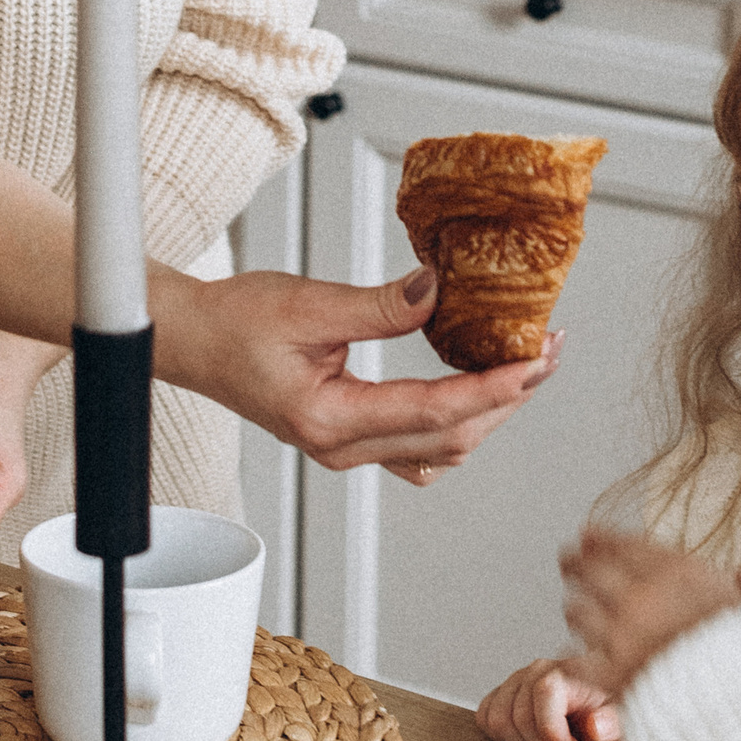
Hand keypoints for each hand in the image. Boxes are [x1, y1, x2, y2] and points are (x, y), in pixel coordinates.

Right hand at [155, 265, 557, 487]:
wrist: (193, 341)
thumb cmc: (234, 324)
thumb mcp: (309, 304)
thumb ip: (381, 305)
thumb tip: (440, 290)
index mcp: (329, 421)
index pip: (433, 412)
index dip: (493, 387)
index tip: (534, 361)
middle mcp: (341, 447)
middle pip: (449, 440)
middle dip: (506, 398)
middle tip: (546, 352)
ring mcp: (346, 448)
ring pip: (440, 450)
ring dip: (487, 412)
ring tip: (523, 364)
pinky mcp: (349, 436)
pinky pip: (418, 445)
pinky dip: (456, 417)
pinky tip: (474, 383)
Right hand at [477, 656, 622, 740]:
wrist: (603, 706)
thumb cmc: (611, 714)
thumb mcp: (626, 723)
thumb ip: (612, 724)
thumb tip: (594, 725)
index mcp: (571, 671)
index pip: (545, 692)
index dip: (550, 729)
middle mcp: (540, 670)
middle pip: (518, 715)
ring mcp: (519, 680)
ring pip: (497, 719)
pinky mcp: (504, 692)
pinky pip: (486, 715)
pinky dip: (502, 734)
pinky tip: (528, 736)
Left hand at [561, 529, 740, 695]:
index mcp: (678, 572)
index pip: (624, 544)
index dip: (601, 538)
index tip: (587, 535)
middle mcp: (642, 595)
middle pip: (589, 568)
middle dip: (576, 563)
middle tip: (567, 562)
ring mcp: (623, 634)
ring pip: (577, 611)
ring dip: (576, 610)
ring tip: (575, 611)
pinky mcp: (614, 674)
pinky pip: (576, 662)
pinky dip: (572, 661)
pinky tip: (570, 661)